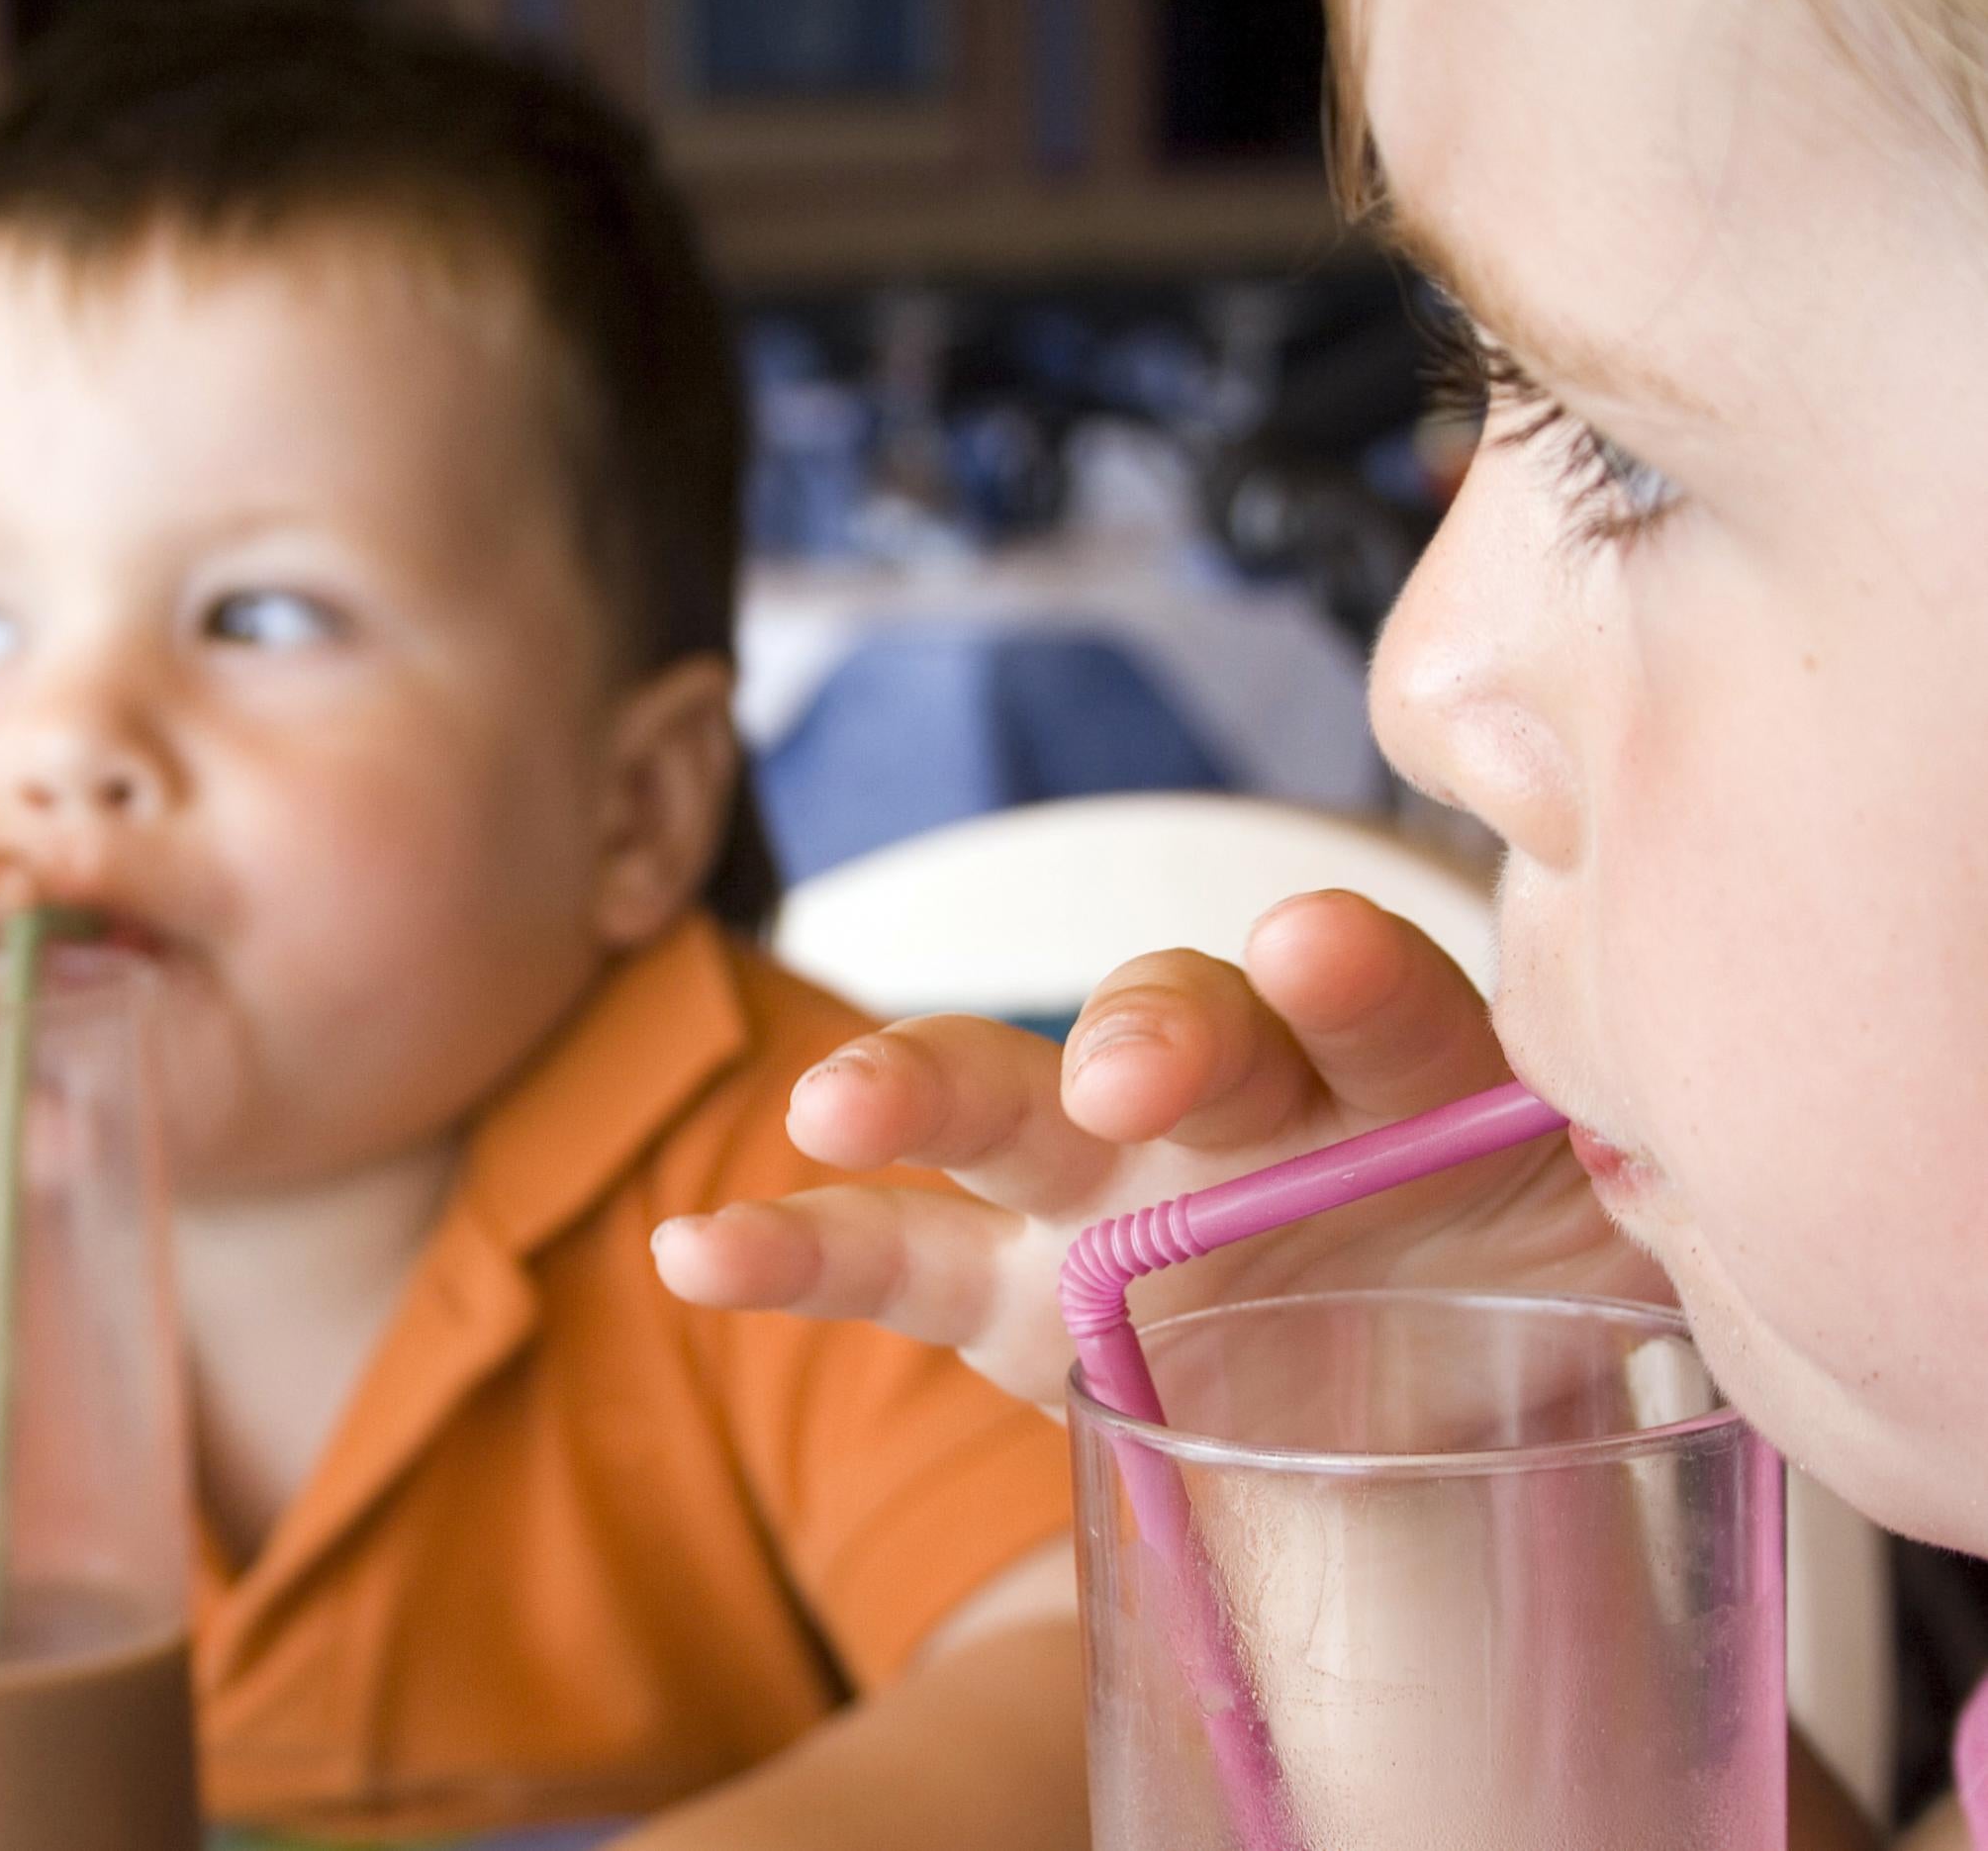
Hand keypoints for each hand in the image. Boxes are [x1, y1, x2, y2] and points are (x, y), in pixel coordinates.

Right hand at [655, 890, 1660, 1410]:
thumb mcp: (1604, 1238)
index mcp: (1394, 1064)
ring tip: (836, 1105)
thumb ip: (1620, 1185)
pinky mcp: (1016, 1290)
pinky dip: (798, 1254)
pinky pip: (894, 1259)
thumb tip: (1671, 1170)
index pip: (1372, 993)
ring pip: (1002, 1103)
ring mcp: (1106, 1185)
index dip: (1344, 975)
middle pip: (1170, 1019)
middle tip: (1131, 1076)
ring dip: (918, 1086)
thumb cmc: (1518, 1286)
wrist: (1427, 1411)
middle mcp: (1237, 1095)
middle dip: (1142, 1032)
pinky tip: (698, 1256)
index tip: (1321, 957)